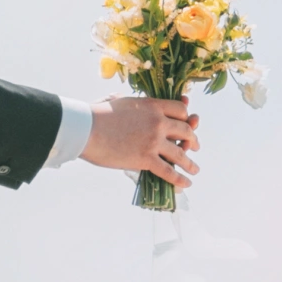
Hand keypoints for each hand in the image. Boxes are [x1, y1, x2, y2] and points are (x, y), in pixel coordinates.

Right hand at [80, 94, 198, 184]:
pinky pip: (170, 171)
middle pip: (185, 130)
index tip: (188, 123)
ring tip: (194, 169)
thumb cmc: (97, 113)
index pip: (180, 110)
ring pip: (181, 153)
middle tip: (195, 146)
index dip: (186, 117)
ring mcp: (154, 141)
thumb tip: (120, 98)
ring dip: (190, 163)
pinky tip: (187, 183)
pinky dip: (180, 179)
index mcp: (152, 105)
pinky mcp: (146, 159)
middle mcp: (158, 122)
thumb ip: (129, 102)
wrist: (87, 128)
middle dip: (193, 139)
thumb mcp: (118, 101)